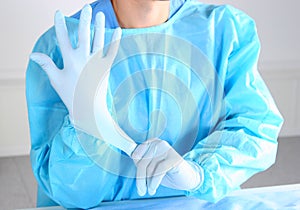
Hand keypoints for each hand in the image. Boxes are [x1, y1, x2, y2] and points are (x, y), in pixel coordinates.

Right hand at [30, 4, 120, 119]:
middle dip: (84, 20)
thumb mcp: (56, 80)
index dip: (59, 25)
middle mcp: (83, 58)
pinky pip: (112, 51)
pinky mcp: (106, 67)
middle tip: (86, 7)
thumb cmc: (70, 95)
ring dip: (99, 26)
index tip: (58, 13)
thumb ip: (46, 64)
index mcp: (69, 60)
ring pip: (98, 39)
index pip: (62, 38)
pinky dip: (115, 40)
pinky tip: (118, 30)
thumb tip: (33, 54)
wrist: (89, 108)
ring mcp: (96, 62)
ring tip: (100, 14)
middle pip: (83, 34)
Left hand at [131, 138, 202, 195]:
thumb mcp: (151, 166)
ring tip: (150, 190)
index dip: (135, 168)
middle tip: (141, 190)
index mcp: (151, 142)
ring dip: (148, 182)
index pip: (136, 154)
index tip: (138, 180)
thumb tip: (129, 156)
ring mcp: (167, 149)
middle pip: (142, 162)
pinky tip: (153, 188)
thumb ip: (141, 161)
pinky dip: (154, 182)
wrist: (186, 177)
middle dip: (140, 179)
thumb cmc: (166, 172)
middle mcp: (159, 143)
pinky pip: (159, 171)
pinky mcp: (174, 158)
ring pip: (150, 168)